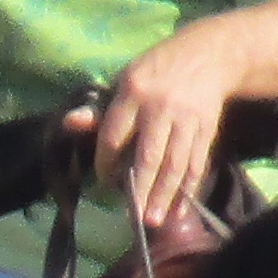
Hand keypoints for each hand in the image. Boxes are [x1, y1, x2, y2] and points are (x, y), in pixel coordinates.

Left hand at [77, 23, 243, 243]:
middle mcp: (159, 107)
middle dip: (140, 189)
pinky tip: (179, 209)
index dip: (106, 162)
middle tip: (133, 218)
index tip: (105, 180)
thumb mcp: (124, 82)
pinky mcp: (206, 128)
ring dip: (164, 195)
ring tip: (154, 221)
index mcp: (132, 92)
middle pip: (148, 156)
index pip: (113, 135)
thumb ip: (99, 110)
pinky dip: (187, 188)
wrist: (208, 55)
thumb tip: (70, 124)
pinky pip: (195, 163)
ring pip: (174, 164)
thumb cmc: (155, 73)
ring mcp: (185, 119)